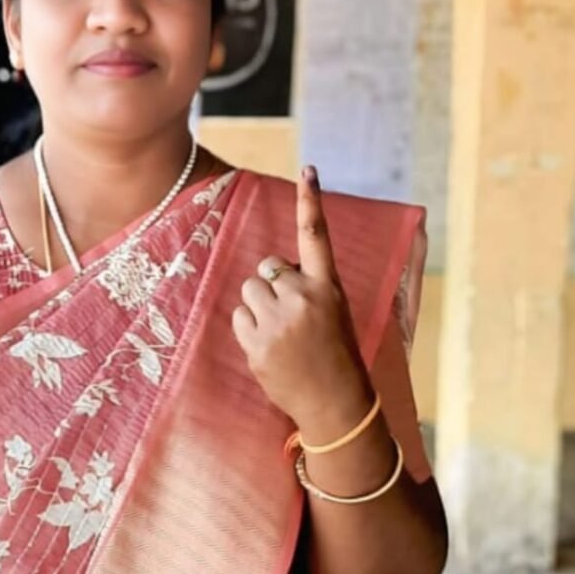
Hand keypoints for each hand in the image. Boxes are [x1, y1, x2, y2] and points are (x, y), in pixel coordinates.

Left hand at [231, 166, 372, 435]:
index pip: (317, 236)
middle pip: (268, 267)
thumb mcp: (335, 313)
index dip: (311, 201)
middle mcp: (304, 298)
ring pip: (249, 289)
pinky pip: (238, 316)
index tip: (308, 168)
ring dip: (258, 305)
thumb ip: (308, 288)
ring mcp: (279, 321)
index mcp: (329, 288)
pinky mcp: (257, 342)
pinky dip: (248, 327)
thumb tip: (273, 272)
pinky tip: (269, 346)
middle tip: (291, 315)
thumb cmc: (335, 356)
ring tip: (281, 332)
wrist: (335, 404)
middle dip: (272, 284)